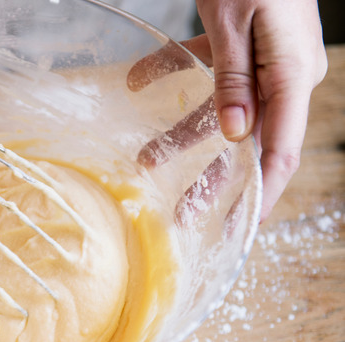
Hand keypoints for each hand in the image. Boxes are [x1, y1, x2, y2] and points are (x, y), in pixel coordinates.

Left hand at [130, 0, 326, 221]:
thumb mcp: (237, 22)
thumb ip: (234, 79)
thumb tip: (234, 137)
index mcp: (292, 76)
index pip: (278, 152)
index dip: (257, 196)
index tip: (234, 232)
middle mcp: (283, 76)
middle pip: (246, 142)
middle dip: (212, 179)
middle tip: (180, 213)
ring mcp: (264, 62)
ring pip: (222, 112)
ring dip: (182, 134)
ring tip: (144, 159)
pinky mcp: (242, 46)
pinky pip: (209, 72)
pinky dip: (173, 75)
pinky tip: (137, 81)